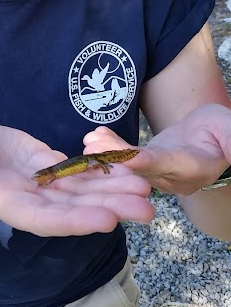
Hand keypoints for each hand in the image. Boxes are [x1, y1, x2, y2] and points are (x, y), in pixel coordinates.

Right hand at [0, 115, 153, 235]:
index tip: (107, 220)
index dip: (73, 220)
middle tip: (147, 208)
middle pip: (72, 209)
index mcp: (3, 199)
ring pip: (82, 193)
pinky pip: (79, 173)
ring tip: (147, 191)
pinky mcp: (49, 168)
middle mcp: (28, 199)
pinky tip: (128, 169)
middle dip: (109, 208)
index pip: (41, 217)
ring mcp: (41, 185)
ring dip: (114, 193)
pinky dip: (102, 172)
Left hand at [84, 103, 230, 194]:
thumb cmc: (222, 128)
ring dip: (108, 154)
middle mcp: (174, 177)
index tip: (125, 156)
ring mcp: (160, 174)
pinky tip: (95, 136)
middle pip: (141, 167)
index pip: (166, 164)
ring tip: (88, 142)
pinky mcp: (149, 165)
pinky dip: (111, 147)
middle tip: (92, 148)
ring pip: (130, 165)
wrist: (212, 136)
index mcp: (194, 168)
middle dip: (115, 158)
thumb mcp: (229, 129)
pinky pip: (128, 159)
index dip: (145, 161)